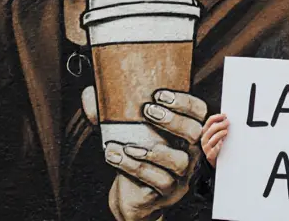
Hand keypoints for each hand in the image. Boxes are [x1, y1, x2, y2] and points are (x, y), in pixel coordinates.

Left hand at [82, 87, 207, 220]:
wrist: (129, 193)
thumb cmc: (132, 155)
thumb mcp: (124, 130)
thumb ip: (109, 112)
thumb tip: (89, 94)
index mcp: (184, 133)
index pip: (199, 112)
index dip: (184, 102)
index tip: (158, 94)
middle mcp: (189, 153)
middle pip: (194, 133)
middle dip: (172, 120)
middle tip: (147, 111)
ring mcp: (181, 175)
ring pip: (178, 161)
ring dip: (152, 150)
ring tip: (128, 145)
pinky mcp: (167, 193)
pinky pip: (158, 180)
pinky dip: (135, 167)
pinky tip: (117, 157)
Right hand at [200, 113, 228, 166]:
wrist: (216, 161)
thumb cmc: (217, 145)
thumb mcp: (217, 135)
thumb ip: (220, 128)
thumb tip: (227, 119)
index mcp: (205, 132)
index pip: (209, 121)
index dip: (217, 117)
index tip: (225, 115)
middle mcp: (204, 139)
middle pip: (211, 129)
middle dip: (220, 125)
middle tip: (228, 123)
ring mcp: (206, 147)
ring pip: (212, 139)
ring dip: (219, 134)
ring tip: (226, 132)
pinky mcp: (210, 156)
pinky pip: (213, 150)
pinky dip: (217, 146)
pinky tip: (221, 142)